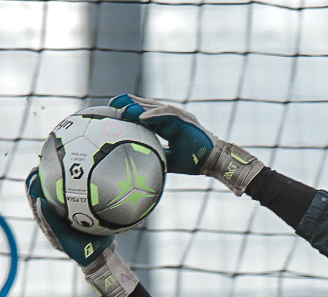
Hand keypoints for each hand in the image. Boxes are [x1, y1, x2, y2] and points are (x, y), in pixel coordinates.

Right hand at [26, 168, 137, 296]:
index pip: (45, 198)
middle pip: (37, 204)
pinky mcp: (58, 241)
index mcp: (59, 218)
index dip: (40, 185)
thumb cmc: (99, 235)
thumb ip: (92, 201)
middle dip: (32, 188)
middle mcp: (53, 225)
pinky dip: (44, 213)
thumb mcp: (95, 215)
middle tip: (31, 173)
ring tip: (31, 183)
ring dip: (33, 198)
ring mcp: (53, 233)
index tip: (37, 168)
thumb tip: (102, 179)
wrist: (102, 257)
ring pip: (39, 213)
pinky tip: (40, 201)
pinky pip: (49, 225)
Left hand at [109, 94, 264, 193]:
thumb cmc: (195, 161)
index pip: (145, 114)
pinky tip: (141, 118)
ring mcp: (178, 117)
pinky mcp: (185, 120)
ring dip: (138, 107)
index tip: (114, 111)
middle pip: (147, 106)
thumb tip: (139, 163)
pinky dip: (154, 116)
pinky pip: (167, 114)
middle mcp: (171, 117)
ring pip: (154, 108)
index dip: (130, 110)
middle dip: (129, 102)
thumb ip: (155, 155)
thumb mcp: (169, 159)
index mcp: (167, 125)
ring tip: (122, 109)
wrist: (214, 162)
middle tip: (112, 102)